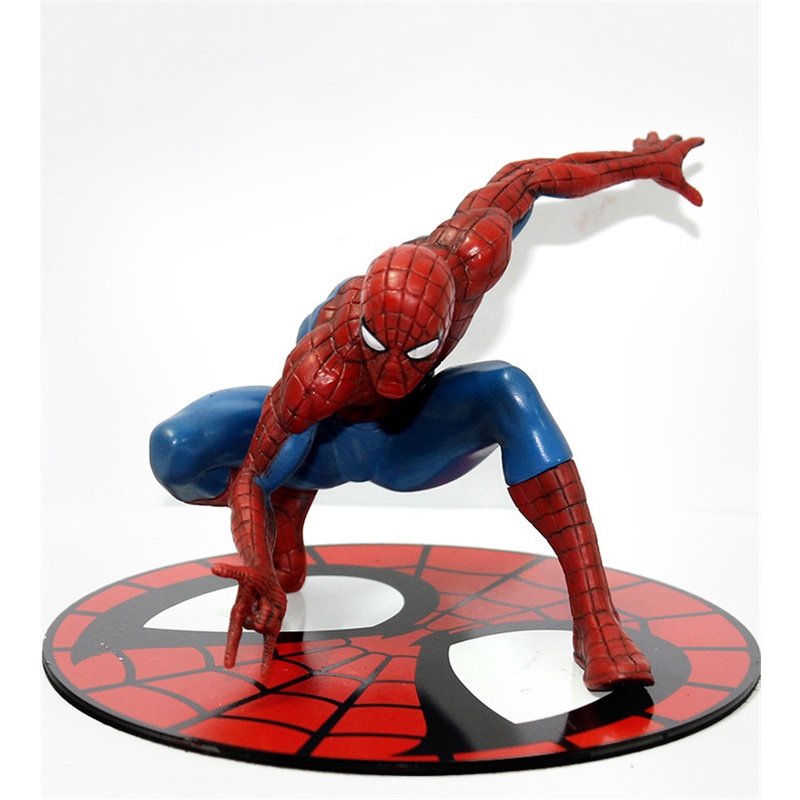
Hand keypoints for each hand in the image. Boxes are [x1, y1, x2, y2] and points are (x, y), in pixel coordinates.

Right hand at [211, 561, 286, 676]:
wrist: (264, 577)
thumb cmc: (251, 576)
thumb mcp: (242, 573)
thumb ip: (229, 572)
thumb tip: (214, 568)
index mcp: (237, 613)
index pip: (234, 634)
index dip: (232, 649)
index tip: (228, 665)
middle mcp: (247, 622)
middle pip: (260, 625)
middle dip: (265, 609)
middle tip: (263, 597)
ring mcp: (260, 625)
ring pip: (270, 625)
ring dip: (273, 610)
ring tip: (267, 600)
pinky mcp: (271, 625)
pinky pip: (268, 646)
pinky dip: (266, 660)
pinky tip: (265, 672)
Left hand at [633, 131, 704, 205]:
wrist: (641, 165)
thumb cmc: (661, 172)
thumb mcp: (677, 183)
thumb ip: (688, 192)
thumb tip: (700, 203)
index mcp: (678, 150)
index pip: (691, 143)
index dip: (697, 142)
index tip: (701, 140)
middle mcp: (666, 143)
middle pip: (673, 138)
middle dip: (675, 139)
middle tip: (678, 138)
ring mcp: (652, 143)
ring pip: (654, 136)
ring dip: (654, 138)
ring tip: (653, 138)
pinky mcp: (640, 146)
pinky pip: (638, 142)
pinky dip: (638, 145)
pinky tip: (636, 146)